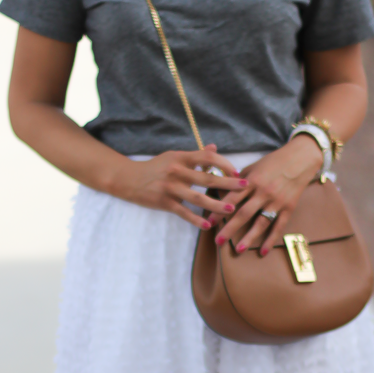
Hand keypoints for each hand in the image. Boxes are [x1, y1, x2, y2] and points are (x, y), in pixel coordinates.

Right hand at [115, 145, 249, 227]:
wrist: (129, 179)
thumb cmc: (154, 167)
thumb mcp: (173, 156)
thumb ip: (195, 154)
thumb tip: (214, 147)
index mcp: (181, 157)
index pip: (207, 157)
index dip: (224, 163)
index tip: (237, 171)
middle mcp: (177, 171)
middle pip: (207, 178)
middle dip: (228, 183)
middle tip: (245, 187)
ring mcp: (170, 188)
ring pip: (198, 198)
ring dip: (216, 204)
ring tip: (231, 209)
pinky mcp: (164, 202)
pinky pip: (183, 212)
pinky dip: (196, 220)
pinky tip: (207, 225)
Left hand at [212, 135, 321, 255]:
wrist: (300, 159)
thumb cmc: (274, 162)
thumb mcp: (254, 166)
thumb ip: (239, 179)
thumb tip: (222, 188)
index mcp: (252, 181)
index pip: (232, 198)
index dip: (219, 210)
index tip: (209, 222)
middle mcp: (263, 192)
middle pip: (244, 213)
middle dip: (230, 228)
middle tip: (218, 240)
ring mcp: (276, 201)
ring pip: (261, 223)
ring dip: (249, 237)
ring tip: (239, 250)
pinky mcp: (288, 208)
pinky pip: (278, 226)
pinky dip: (271, 239)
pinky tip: (263, 251)